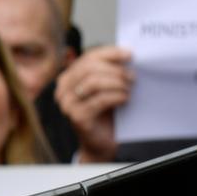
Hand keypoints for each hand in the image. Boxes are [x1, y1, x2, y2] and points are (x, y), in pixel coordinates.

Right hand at [54, 45, 132, 161]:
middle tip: (132, 76)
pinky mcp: (77, 117)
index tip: (130, 54)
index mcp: (69, 77)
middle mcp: (63, 89)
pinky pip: (99, 100)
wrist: (102, 142)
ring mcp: (68, 104)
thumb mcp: (107, 86)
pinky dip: (115, 96)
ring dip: (116, 82)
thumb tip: (128, 55)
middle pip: (90, 67)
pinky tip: (125, 98)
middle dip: (115, 69)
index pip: (89, 57)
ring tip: (130, 87)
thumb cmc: (106, 111)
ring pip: (93, 82)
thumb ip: (110, 71)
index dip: (110, 53)